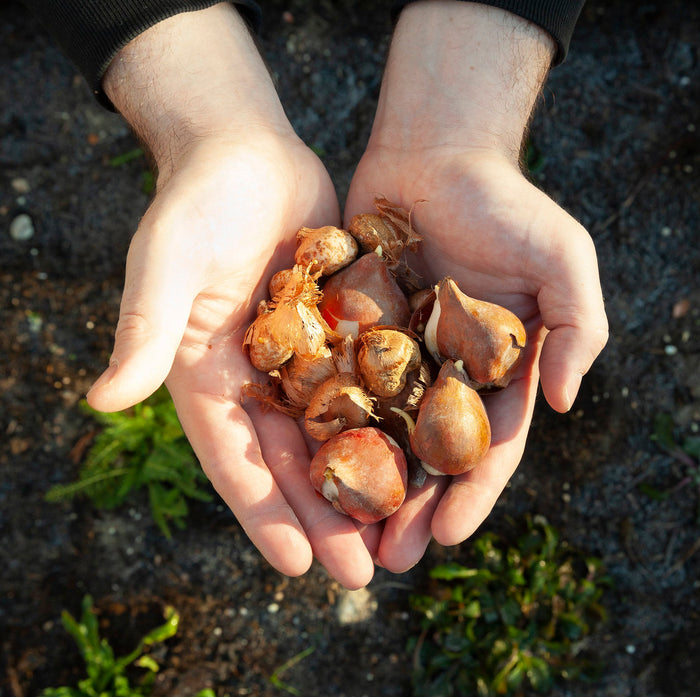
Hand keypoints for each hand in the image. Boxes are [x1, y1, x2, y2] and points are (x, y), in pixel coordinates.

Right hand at [85, 5, 376, 587]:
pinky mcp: (339, 330)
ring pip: (337, 434)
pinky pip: (368, 383)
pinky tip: (424, 456)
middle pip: (293, 461)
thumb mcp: (165, 262)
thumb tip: (102, 400)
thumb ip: (144, 328)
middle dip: (325, 517)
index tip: (295, 567)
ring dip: (365, 483)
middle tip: (362, 573)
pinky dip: (392, 421)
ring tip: (400, 533)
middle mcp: (256, 379)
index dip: (263, 514)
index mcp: (207, 379)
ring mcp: (302, 358)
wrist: (243, 154)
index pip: (235, 460)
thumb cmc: (194, 202)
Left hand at [345, 2, 607, 570]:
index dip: (470, 492)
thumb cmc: (503, 202)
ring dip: (362, 482)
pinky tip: (302, 463)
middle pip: (424, 452)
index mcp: (495, 369)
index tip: (445, 534)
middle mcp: (443, 371)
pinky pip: (333, 383)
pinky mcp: (350, 330)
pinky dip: (321, 424)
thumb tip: (564, 402)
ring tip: (342, 531)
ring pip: (375, 431)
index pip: (486, 445)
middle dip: (409, 506)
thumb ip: (578, 329)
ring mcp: (393, 354)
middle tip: (386, 558)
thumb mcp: (562, 260)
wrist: (435, 150)